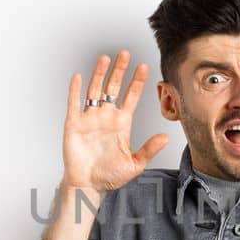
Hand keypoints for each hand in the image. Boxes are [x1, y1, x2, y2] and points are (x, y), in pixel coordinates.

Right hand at [62, 49, 169, 190]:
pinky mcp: (74, 124)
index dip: (137, 82)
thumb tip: (166, 137)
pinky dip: (74, 90)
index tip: (144, 67)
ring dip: (100, 74)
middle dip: (120, 71)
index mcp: (121, 124)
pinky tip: (78, 76)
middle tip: (125, 53)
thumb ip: (149, 149)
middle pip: (114, 88)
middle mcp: (106, 117)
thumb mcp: (135, 164)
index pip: (131, 97)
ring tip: (106, 58)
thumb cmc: (110, 176)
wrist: (88, 186)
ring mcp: (89, 119)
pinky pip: (74, 103)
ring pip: (95, 90)